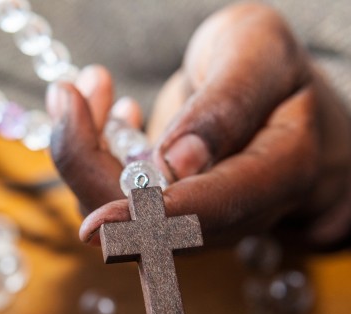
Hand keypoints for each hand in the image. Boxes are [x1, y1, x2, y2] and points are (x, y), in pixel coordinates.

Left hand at [47, 2, 350, 247]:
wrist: (277, 101)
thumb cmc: (276, 70)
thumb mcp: (261, 51)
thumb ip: (228, 102)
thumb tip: (176, 162)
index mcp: (283, 171)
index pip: (212, 211)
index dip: (152, 222)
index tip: (95, 226)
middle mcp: (238, 211)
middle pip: (149, 223)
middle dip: (91, 162)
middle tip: (68, 93)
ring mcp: (198, 216)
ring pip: (118, 212)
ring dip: (84, 150)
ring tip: (86, 86)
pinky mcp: (166, 208)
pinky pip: (113, 196)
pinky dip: (91, 152)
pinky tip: (105, 106)